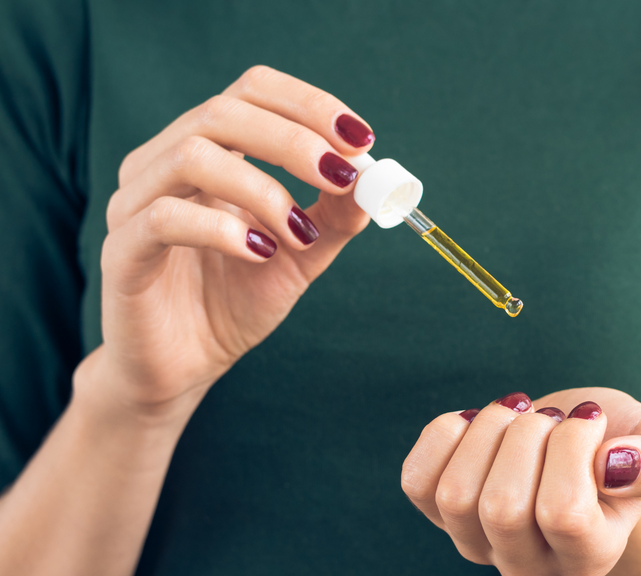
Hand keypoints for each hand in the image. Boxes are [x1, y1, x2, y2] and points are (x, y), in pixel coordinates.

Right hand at [74, 65, 373, 423]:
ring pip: (193, 155)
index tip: (360, 139)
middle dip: (293, 140)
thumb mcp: (302, 254)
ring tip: (299, 231)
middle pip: (223, 112)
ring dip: (263, 188)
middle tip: (340, 176)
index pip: (252, 92)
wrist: (185, 367)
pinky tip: (260, 253)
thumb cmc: (234, 300)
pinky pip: (165, 217)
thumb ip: (335, 216)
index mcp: (208, 150)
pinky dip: (223, 230)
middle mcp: (163, 163)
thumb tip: (373, 178)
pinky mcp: (121, 251)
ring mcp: (135, 203)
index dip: (308, 105)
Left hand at [402, 387, 640, 575]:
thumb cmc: (618, 448)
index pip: (563, 513)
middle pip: (502, 508)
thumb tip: (614, 465)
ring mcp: (478, 544)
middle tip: (551, 420)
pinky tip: (476, 424)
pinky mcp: (439, 513)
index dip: (573, 447)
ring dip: (488, 430)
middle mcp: (530, 565)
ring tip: (519, 417)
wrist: (575, 444)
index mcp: (591, 556)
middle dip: (528, 436)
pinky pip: (417, 481)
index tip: (591, 420)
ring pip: (456, 496)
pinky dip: (445, 435)